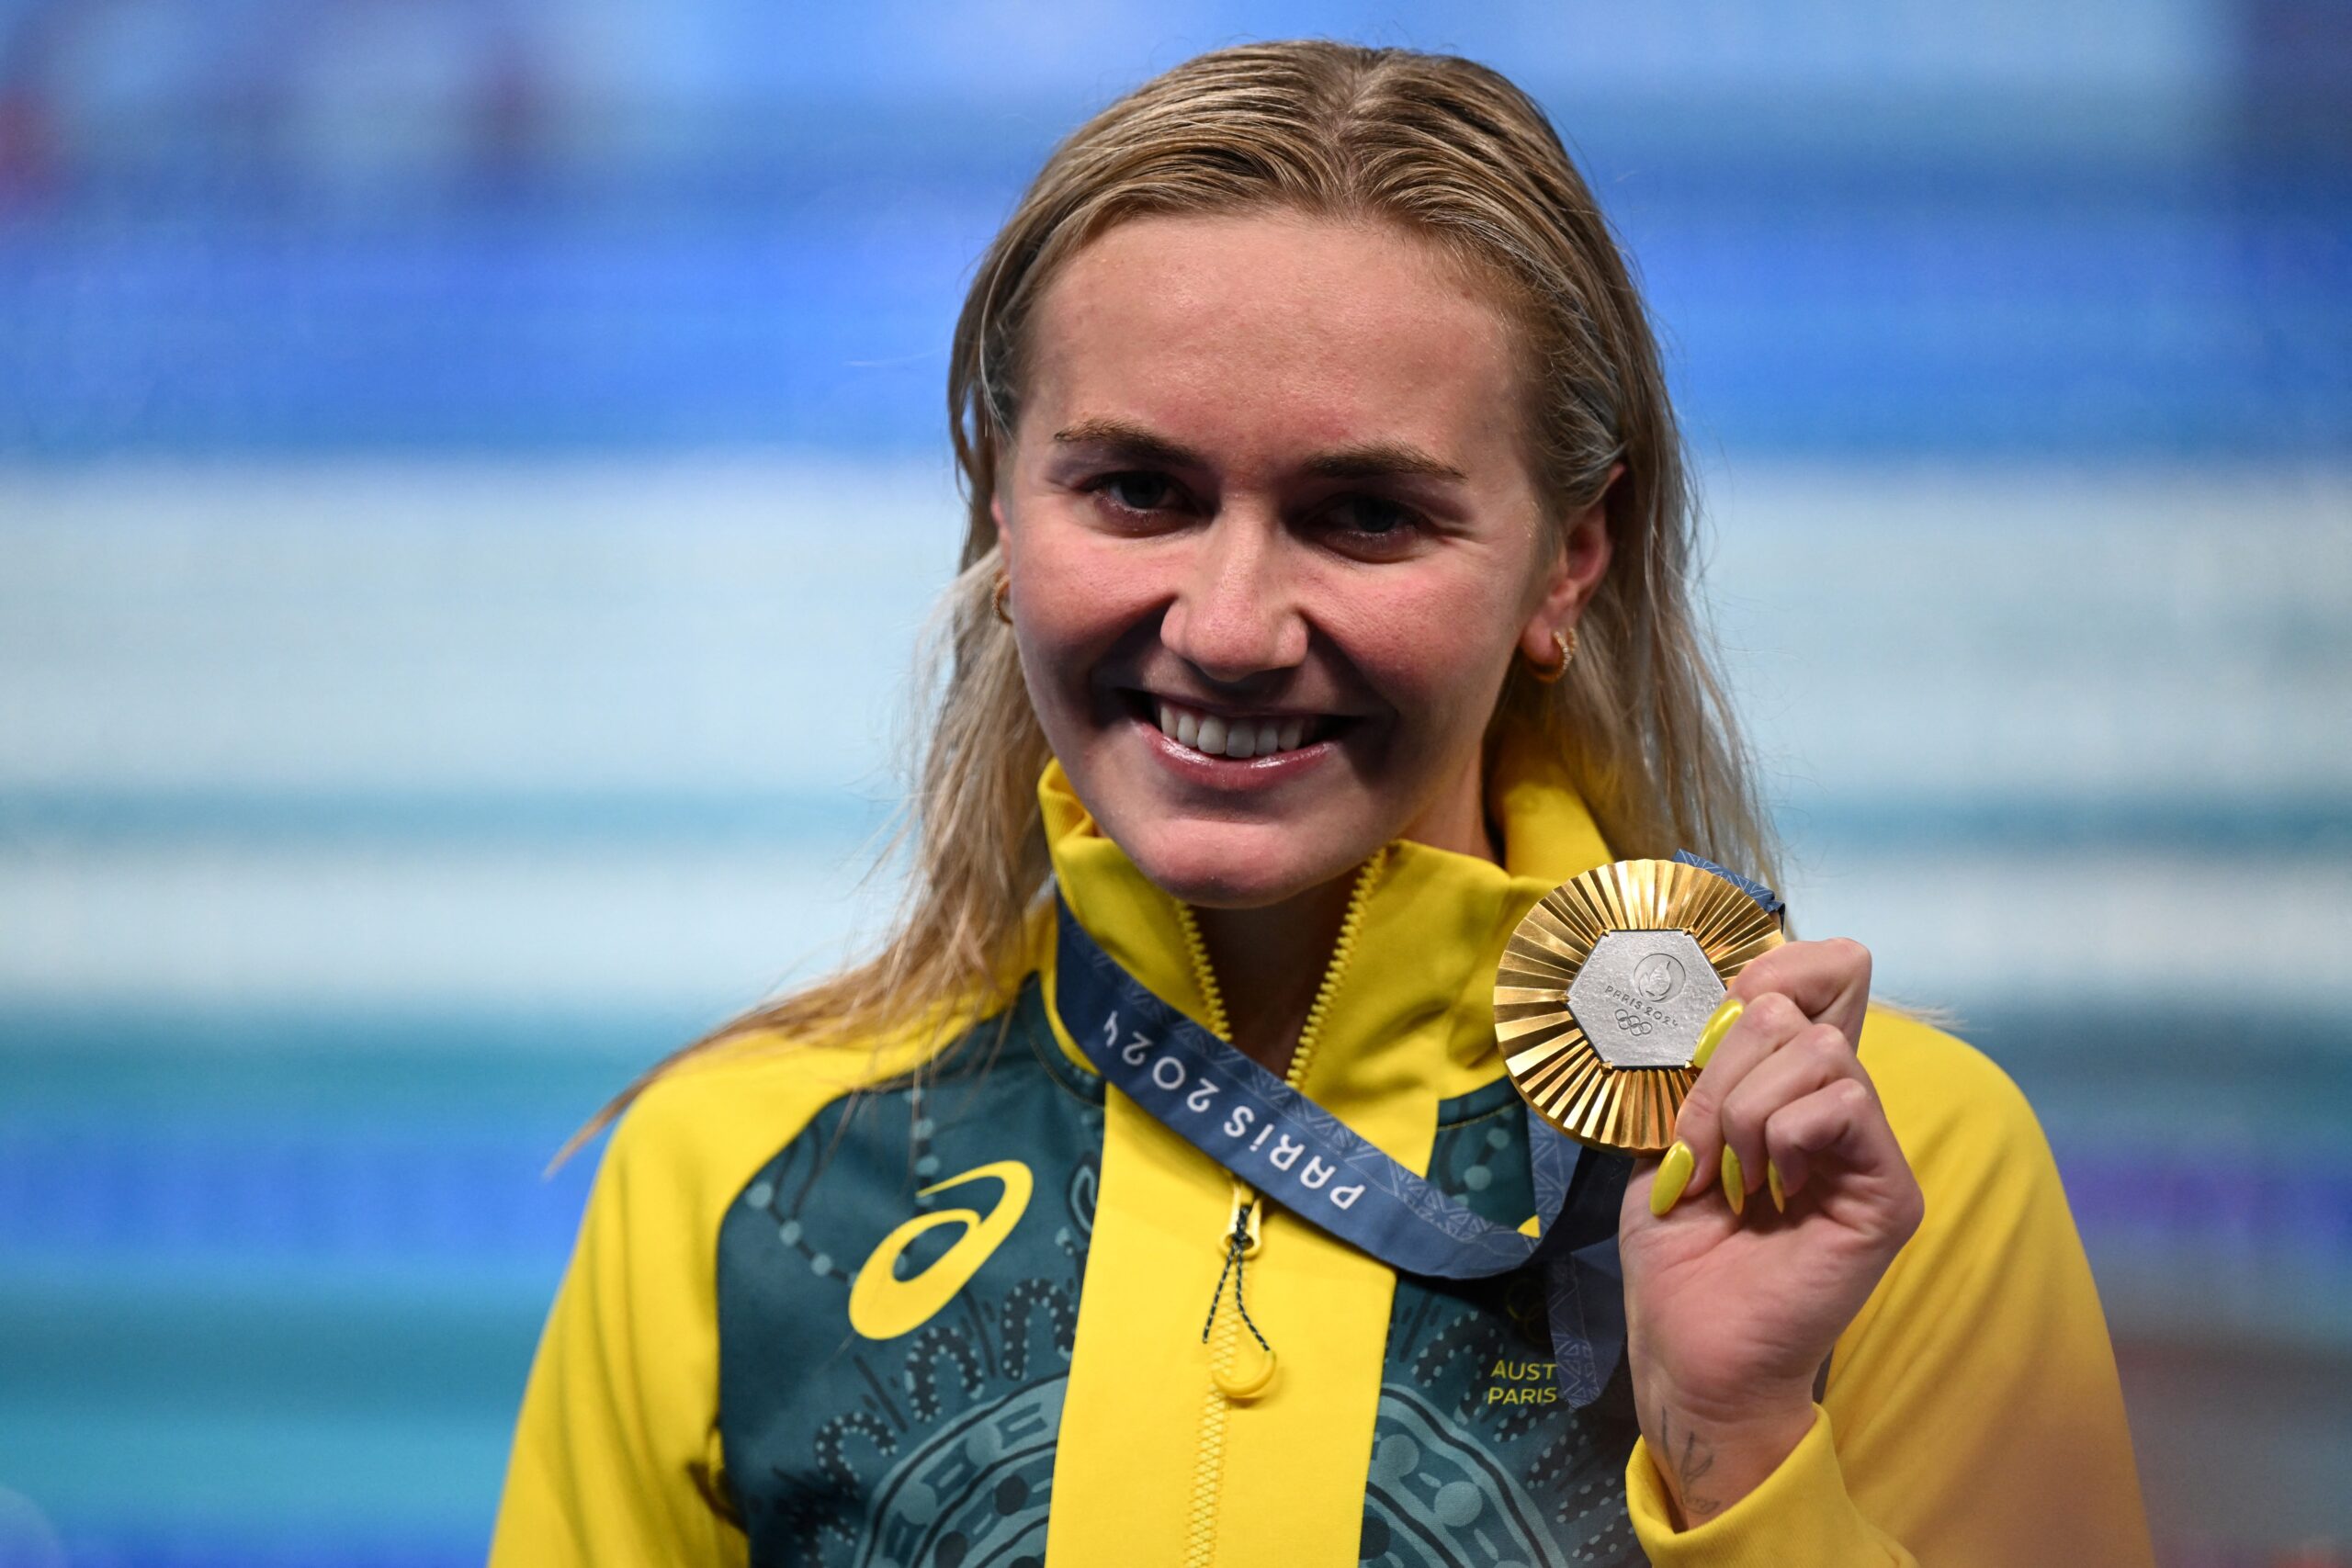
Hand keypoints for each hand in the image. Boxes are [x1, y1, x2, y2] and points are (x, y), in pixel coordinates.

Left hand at [1617, 937, 1923, 1527]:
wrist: (1688, 1341)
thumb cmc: (1677, 1248)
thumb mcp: (1672, 1132)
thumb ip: (1706, 1061)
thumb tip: (1735, 987)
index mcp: (1788, 1084)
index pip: (1822, 976)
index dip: (1777, 966)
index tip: (1719, 1008)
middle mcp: (1837, 1106)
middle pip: (1793, 1009)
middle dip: (1724, 1072)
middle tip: (1706, 1149)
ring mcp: (1869, 1148)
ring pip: (1819, 1049)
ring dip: (1748, 1109)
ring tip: (1738, 1178)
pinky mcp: (1891, 1191)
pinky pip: (1843, 1104)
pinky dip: (1786, 1137)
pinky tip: (1775, 1192)